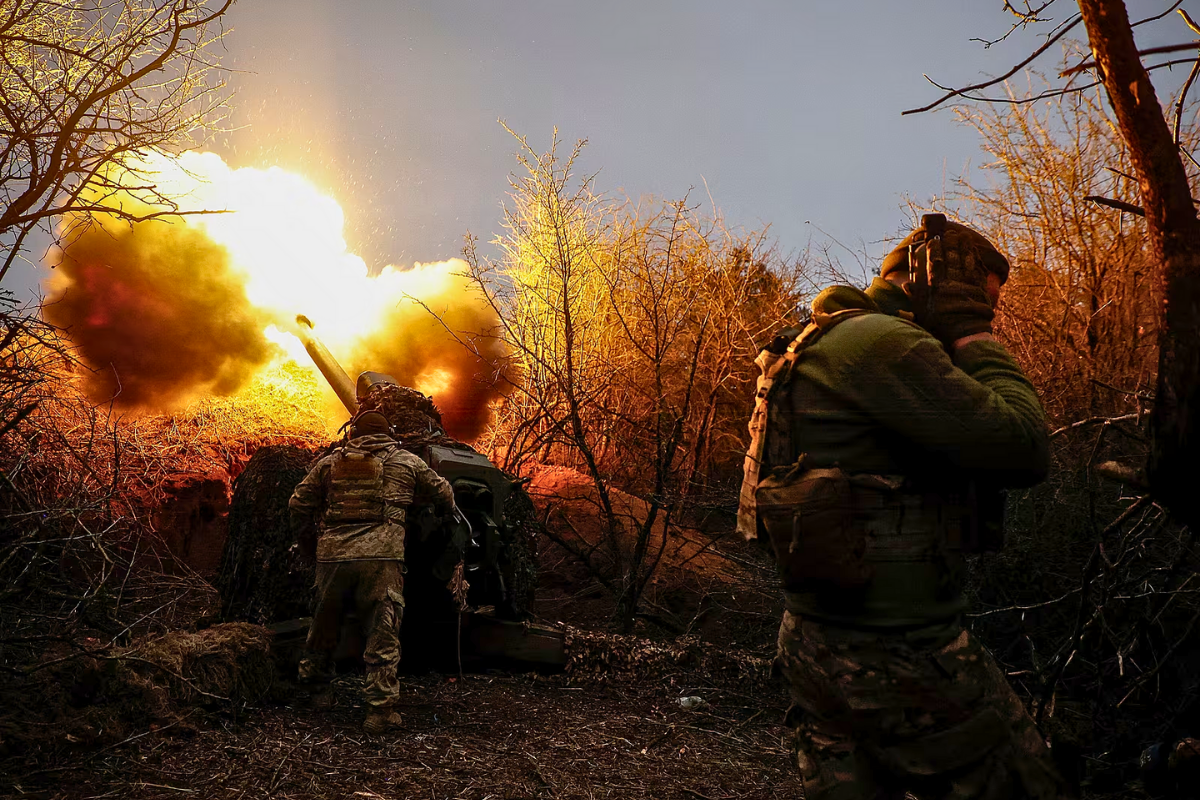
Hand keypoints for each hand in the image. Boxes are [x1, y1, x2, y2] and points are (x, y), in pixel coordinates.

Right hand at [907, 226, 996, 346]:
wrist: (965, 334)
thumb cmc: (940, 325)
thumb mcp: (922, 312)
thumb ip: (914, 296)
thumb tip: (906, 284)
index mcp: (936, 288)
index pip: (934, 264)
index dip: (934, 251)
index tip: (933, 240)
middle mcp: (951, 283)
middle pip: (951, 259)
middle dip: (950, 244)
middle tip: (950, 232)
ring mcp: (965, 284)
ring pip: (964, 261)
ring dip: (963, 248)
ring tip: (963, 236)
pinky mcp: (978, 288)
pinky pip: (975, 270)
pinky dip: (974, 259)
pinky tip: (973, 252)